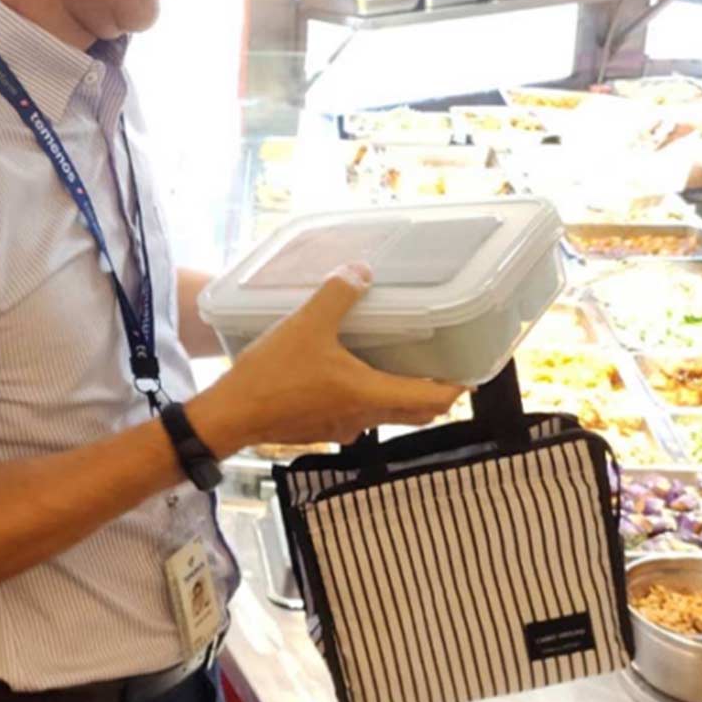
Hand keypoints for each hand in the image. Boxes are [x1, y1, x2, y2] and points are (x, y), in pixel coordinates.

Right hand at [185, 263, 465, 453]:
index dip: (457, 387)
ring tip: (393, 368)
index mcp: (370, 393)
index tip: (471, 375)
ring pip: (385, 416)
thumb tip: (361, 271)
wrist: (230, 414)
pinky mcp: (319, 430)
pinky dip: (364, 401)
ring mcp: (341, 428)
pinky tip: (345, 379)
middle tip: (441, 371)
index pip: (433, 399)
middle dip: (433, 395)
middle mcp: (363, 416)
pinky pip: (355, 417)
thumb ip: (337, 295)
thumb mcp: (306, 324)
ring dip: (396, 397)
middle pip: (415, 413)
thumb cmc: (272, 373)